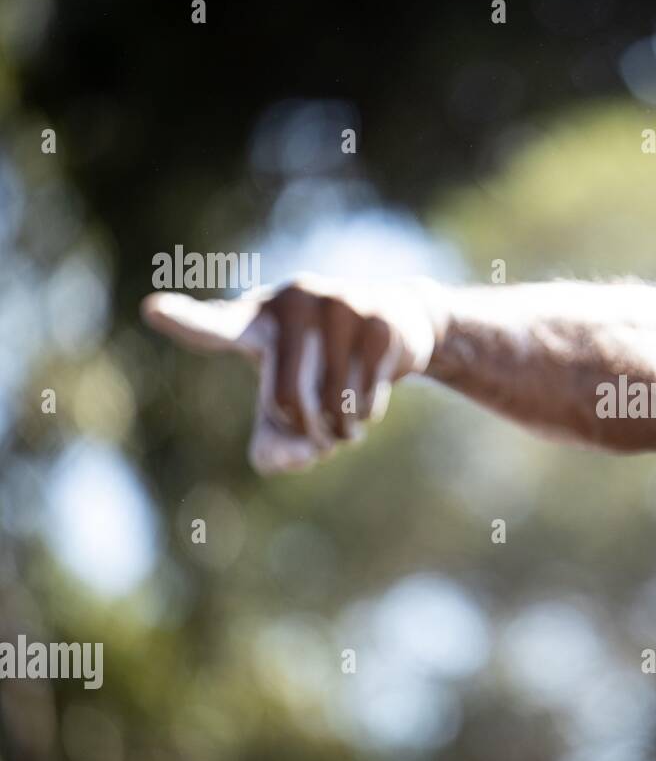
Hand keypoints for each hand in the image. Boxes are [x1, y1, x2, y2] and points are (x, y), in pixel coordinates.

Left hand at [141, 274, 437, 473]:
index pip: (217, 327)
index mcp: (256, 316)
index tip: (152, 311)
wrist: (398, 319)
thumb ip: (276, 445)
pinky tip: (370, 394)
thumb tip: (277, 460)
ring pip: (332, 405)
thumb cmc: (322, 366)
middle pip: (286, 403)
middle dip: (307, 432)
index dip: (185, 321)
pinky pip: (365, 399)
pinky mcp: (378, 325)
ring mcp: (339, 306)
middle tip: (320, 432)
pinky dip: (366, 415)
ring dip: (341, 431)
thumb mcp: (292, 407)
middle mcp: (293, 300)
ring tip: (346, 417)